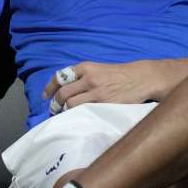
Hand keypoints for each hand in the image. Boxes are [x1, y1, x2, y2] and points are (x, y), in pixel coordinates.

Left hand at [41, 61, 162, 111]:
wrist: (142, 78)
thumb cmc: (119, 74)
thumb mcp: (99, 69)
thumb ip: (83, 77)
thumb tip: (65, 90)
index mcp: (86, 67)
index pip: (60, 76)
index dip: (50, 88)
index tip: (45, 96)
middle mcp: (89, 79)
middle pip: (63, 93)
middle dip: (56, 103)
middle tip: (54, 110)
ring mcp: (97, 92)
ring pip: (71, 104)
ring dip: (65, 112)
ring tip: (65, 116)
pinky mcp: (106, 104)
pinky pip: (85, 112)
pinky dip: (78, 117)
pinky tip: (78, 120)